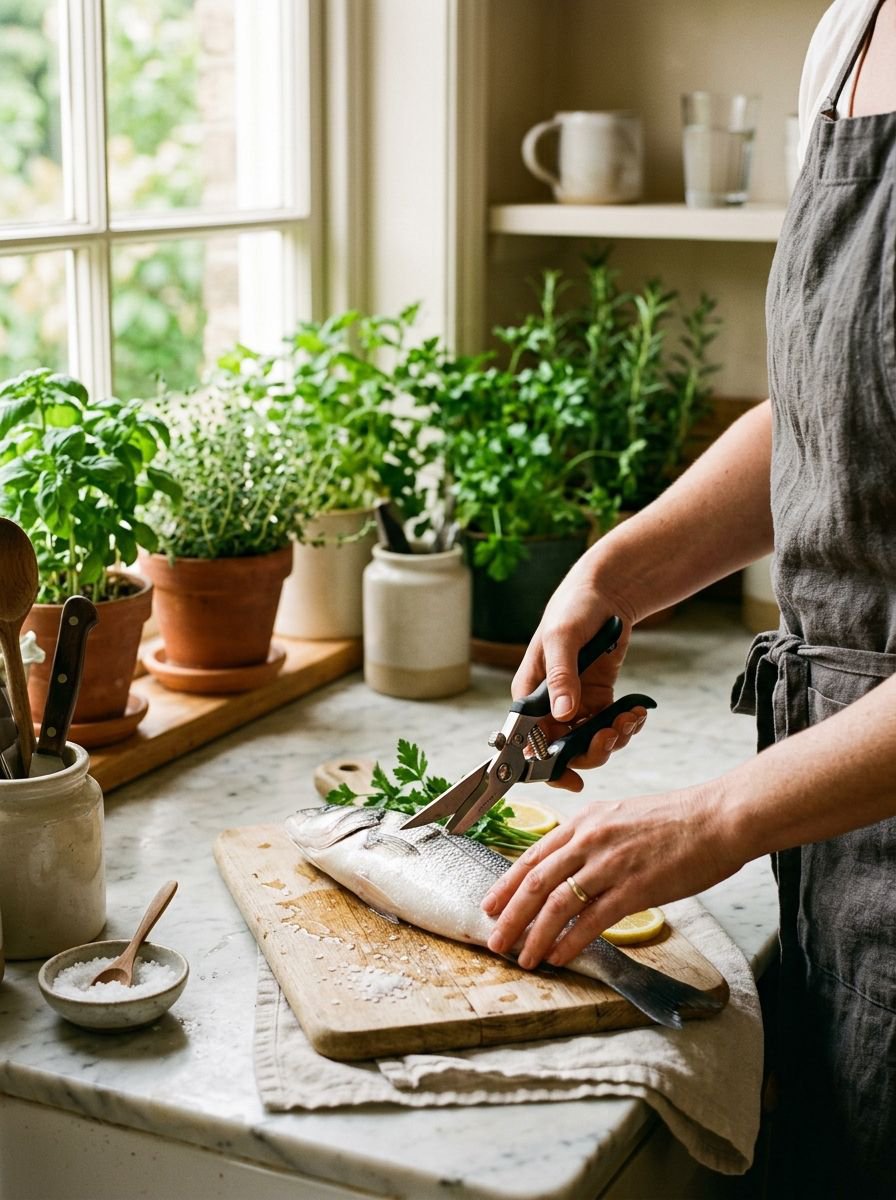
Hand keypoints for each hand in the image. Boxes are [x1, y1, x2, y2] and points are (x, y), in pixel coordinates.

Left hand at [480, 782, 740, 969]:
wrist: (718, 818)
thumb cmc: (677, 820)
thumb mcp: (622, 817)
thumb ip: (594, 838)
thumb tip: (572, 864)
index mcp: (585, 820)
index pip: (533, 856)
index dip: (506, 884)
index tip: (490, 905)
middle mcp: (590, 839)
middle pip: (535, 882)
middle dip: (510, 916)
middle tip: (494, 941)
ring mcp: (611, 864)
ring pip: (557, 904)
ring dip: (536, 936)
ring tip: (524, 958)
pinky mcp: (635, 888)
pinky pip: (592, 920)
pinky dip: (571, 941)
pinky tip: (559, 957)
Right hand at [513, 559, 646, 790]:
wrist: (605, 593)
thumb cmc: (573, 609)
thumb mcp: (562, 639)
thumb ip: (561, 677)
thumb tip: (563, 714)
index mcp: (529, 695)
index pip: (528, 743)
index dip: (545, 767)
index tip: (570, 778)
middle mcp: (549, 706)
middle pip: (563, 751)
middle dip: (590, 752)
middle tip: (611, 736)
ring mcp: (575, 705)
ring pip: (589, 744)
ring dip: (613, 739)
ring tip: (630, 719)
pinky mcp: (598, 701)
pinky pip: (609, 727)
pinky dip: (625, 726)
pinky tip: (636, 712)